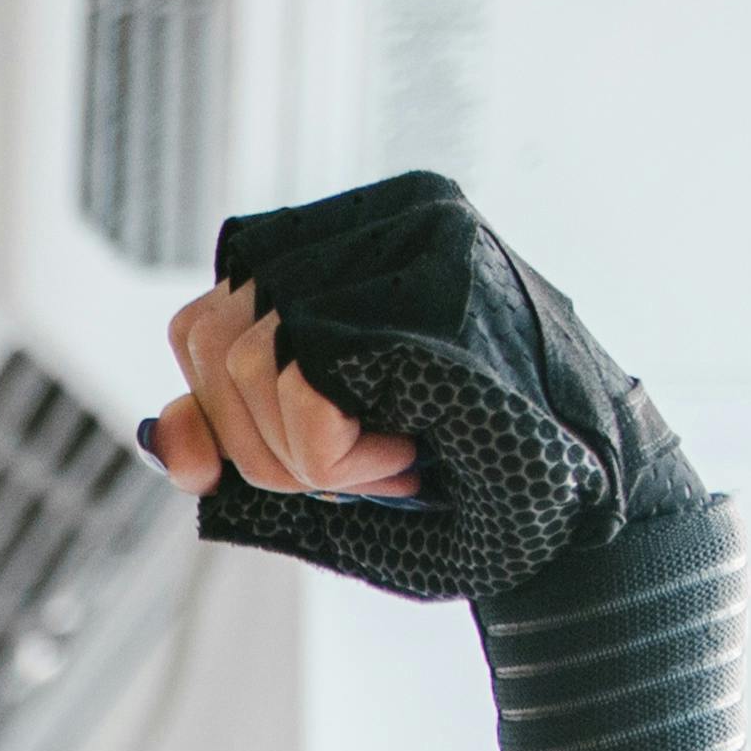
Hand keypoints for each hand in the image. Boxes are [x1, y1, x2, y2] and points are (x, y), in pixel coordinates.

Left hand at [129, 176, 734, 750]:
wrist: (591, 533)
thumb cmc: (467, 490)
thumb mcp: (313, 461)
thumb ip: (226, 431)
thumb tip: (159, 435)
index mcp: (364, 236)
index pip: (207, 321)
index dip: (229, 414)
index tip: (329, 451)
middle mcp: (394, 217)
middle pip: (211, 334)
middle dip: (264, 442)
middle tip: (371, 462)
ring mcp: (423, 242)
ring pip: (249, 362)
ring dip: (306, 456)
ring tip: (400, 456)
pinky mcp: (440, 297)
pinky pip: (303, 390)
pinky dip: (336, 457)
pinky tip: (414, 453)